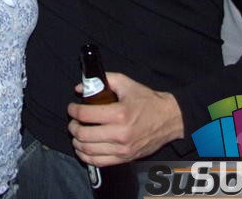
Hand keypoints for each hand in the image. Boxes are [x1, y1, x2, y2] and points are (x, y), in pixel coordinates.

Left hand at [66, 72, 184, 165]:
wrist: (169, 119)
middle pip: (83, 134)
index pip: (85, 115)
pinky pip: (98, 162)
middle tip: (73, 121)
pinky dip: (86, 156)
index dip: (73, 110)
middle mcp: (120, 133)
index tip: (72, 107)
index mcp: (119, 113)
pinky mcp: (125, 158)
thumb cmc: (148, 101)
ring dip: (76, 142)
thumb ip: (103, 81)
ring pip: (88, 150)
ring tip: (77, 134)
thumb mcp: (126, 83)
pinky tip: (83, 148)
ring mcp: (122, 148)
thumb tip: (80, 88)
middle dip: (72, 127)